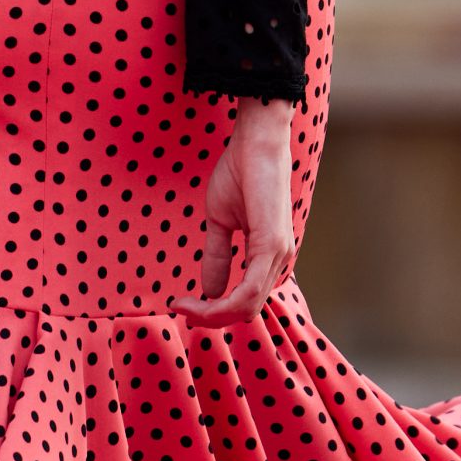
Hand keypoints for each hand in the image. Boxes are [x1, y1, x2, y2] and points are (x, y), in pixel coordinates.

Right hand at [175, 97, 297, 324]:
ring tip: (185, 306)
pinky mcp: (272, 246)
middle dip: (210, 317)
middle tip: (180, 308)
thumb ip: (217, 256)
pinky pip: (250, 291)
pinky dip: (223, 303)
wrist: (254, 142)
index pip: (245, 301)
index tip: (182, 304)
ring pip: (247, 306)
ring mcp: (279, 254)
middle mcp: (280, 260)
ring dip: (212, 314)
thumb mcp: (220, 221)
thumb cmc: (241, 173)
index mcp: (269, 256)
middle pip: (245, 311)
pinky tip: (202, 299)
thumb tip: (208, 291)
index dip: (213, 311)